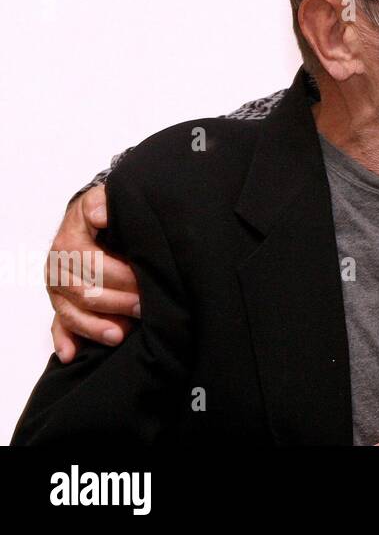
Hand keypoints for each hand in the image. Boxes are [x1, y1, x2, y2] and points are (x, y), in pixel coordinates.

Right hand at [47, 184, 140, 361]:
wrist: (93, 217)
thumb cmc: (104, 211)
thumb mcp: (104, 198)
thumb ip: (102, 203)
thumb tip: (101, 213)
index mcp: (69, 242)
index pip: (93, 265)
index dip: (121, 276)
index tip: (145, 280)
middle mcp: (58, 267)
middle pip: (86, 293)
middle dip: (118, 302)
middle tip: (147, 307)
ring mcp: (57, 288)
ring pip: (72, 314)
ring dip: (96, 327)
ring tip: (122, 335)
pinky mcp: (60, 303)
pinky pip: (58, 326)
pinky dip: (65, 340)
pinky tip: (72, 354)